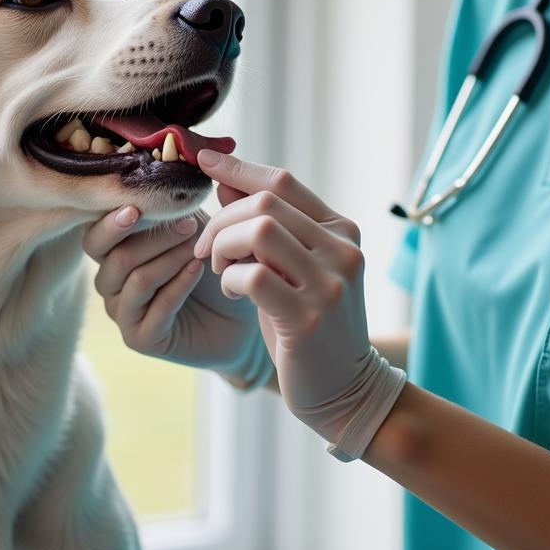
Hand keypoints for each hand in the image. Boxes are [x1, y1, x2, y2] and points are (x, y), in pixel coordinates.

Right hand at [82, 205, 271, 385]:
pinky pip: (153, 308)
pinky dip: (178, 285)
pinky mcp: (140, 338)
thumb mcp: (199, 223)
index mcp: (114, 248)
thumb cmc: (214, 261)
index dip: (112, 216)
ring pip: (132, 276)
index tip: (139, 205)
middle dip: (148, 234)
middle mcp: (110, 279)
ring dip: (168, 257)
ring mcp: (122, 311)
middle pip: (106, 252)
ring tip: (200, 248)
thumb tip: (194, 156)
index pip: (94, 229)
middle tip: (190, 224)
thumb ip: (184, 197)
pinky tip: (199, 270)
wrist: (243, 312)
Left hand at [191, 149, 405, 456]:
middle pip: (265, 203)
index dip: (238, 168)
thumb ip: (265, 225)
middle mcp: (342, 249)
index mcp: (341, 230)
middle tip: (205, 247)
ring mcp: (330, 283)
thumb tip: (223, 179)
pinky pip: (253, 275)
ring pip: (259, 230)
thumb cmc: (309, 323)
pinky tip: (232, 292)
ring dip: (224, 245)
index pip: (283, 182)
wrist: (345, 388)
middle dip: (222, 219)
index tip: (204, 161)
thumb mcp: (291, 267)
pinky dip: (230, 279)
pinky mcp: (310, 318)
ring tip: (219, 268)